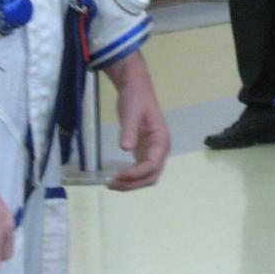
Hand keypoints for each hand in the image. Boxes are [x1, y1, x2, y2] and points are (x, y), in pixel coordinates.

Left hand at [105, 53, 169, 191]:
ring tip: (112, 184)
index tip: (119, 176)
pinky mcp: (144, 151)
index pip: (153, 164)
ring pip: (147, 176)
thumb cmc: (135, 98)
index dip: (137, 174)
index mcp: (161, 139)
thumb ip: (129, 130)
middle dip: (133, 183)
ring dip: (131, 184)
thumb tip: (126, 149)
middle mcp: (160, 149)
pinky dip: (130, 178)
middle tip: (112, 184)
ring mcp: (153, 151)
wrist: (136, 88)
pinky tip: (117, 178)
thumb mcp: (131, 112)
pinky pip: (140, 171)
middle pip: (151, 175)